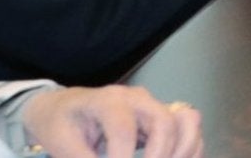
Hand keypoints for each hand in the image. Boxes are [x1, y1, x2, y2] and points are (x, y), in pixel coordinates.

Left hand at [21, 85, 202, 157]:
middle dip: (158, 156)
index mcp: (108, 101)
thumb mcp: (61, 144)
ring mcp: (154, 105)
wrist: (63, 108)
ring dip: (182, 151)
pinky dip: (190, 149)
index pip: (124, 129)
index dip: (121, 157)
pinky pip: (190, 128)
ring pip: (187, 121)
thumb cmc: (60, 124)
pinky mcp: (163, 116)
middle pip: (164, 122)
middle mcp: (138, 98)